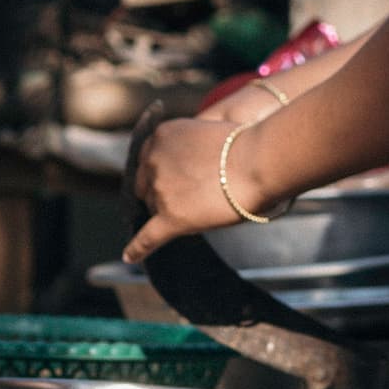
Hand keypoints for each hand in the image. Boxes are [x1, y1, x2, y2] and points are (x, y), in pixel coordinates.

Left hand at [122, 113, 249, 264]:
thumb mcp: (206, 131)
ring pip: (154, 208)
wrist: (256, 162)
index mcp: (161, 135)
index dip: (161, 172)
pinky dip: (139, 248)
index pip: (147, 161)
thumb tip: (185, 168)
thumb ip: (187, 147)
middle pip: (146, 186)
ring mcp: (160, 189)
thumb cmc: (244, 147)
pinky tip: (131, 257)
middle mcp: (153, 160)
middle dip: (161, 193)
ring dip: (170, 211)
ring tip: (200, 208)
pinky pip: (148, 237)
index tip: (171, 179)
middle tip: (188, 196)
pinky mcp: (170, 217)